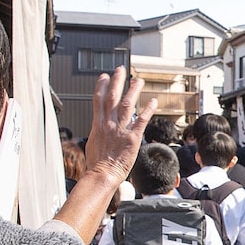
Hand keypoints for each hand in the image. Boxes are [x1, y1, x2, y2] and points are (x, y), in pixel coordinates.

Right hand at [86, 67, 152, 182]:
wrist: (102, 174)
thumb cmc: (96, 164)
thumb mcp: (91, 144)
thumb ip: (97, 133)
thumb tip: (98, 129)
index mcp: (97, 125)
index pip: (98, 100)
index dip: (101, 86)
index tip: (104, 76)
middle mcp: (108, 123)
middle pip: (112, 96)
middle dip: (117, 81)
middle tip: (121, 70)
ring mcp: (120, 129)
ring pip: (127, 104)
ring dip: (133, 90)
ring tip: (138, 80)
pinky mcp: (132, 137)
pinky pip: (142, 120)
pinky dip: (148, 109)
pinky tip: (153, 101)